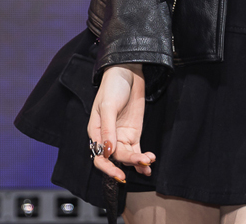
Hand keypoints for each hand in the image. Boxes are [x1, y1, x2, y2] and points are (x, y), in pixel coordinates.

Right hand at [87, 64, 154, 181]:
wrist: (128, 72)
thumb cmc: (112, 87)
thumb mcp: (108, 106)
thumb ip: (109, 129)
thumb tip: (108, 152)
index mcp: (97, 133)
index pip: (99, 157)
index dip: (108, 168)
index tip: (119, 174)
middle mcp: (108, 138)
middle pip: (116, 158)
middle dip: (128, 163)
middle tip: (142, 162)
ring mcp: (122, 136)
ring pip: (127, 157)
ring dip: (137, 162)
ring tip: (149, 161)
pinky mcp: (133, 134)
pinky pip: (136, 151)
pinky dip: (142, 159)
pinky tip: (149, 164)